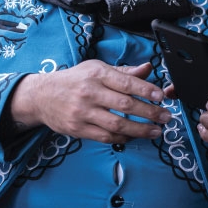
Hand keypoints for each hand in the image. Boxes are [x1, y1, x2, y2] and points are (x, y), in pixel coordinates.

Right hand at [8, 60, 169, 142]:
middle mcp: (89, 93)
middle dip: (150, 113)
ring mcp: (82, 112)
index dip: (147, 90)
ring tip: (156, 131)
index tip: (162, 97)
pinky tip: (133, 136)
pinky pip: (105, 137)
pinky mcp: (77, 129)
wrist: (41, 96)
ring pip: (116, 125)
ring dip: (140, 130)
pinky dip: (122, 138)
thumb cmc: (75, 80)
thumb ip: (124, 72)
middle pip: (125, 105)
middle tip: (166, 117)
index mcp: (97, 74)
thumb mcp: (97, 69)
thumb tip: (148, 68)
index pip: (126, 83)